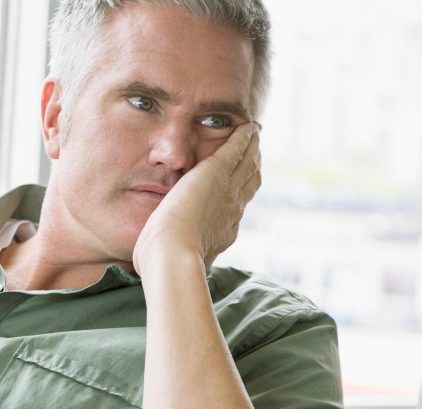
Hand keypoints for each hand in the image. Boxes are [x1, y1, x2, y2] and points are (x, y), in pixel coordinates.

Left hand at [133, 122, 260, 273]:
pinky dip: (243, 137)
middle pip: (250, 183)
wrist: (171, 255)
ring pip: (248, 163)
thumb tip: (169, 269)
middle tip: (255, 152)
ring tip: (253, 135)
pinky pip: (236, 148)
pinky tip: (246, 126)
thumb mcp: (176, 261)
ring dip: (252, 148)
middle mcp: (232, 210)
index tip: (241, 186)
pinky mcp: (217, 172)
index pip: (235, 208)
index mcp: (222, 231)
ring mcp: (228, 190)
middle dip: (253, 167)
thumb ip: (178, 258)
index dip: (240, 194)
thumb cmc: (165, 264)